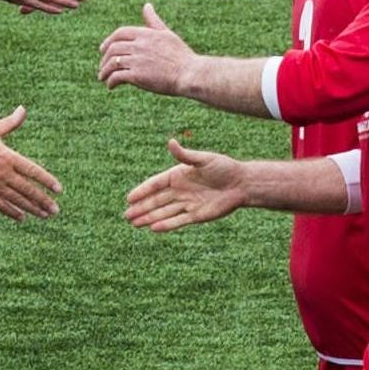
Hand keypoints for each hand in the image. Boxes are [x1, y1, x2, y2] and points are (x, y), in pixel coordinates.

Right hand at [0, 106, 62, 220]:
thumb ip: (10, 123)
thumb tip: (23, 109)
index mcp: (8, 156)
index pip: (33, 171)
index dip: (47, 181)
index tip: (59, 190)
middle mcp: (2, 172)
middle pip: (28, 190)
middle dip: (43, 201)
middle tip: (55, 210)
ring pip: (17, 200)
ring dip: (32, 209)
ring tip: (44, 216)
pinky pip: (0, 206)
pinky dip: (12, 212)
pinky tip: (22, 218)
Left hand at [99, 3, 195, 95]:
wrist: (190, 74)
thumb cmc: (181, 56)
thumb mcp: (167, 34)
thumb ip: (153, 21)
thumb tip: (146, 6)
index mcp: (146, 34)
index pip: (120, 33)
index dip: (109, 41)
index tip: (103, 49)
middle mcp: (139, 45)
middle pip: (112, 48)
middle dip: (104, 57)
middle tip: (102, 66)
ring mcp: (137, 60)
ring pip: (112, 63)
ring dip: (104, 71)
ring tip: (102, 78)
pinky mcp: (137, 76)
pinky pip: (116, 77)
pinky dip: (110, 81)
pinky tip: (111, 86)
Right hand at [123, 139, 247, 232]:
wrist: (242, 184)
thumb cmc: (224, 167)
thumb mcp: (204, 159)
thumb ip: (185, 155)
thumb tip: (170, 142)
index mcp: (179, 175)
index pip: (156, 184)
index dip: (142, 191)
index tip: (129, 198)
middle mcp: (180, 190)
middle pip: (157, 200)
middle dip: (141, 207)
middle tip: (126, 215)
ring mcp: (187, 203)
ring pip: (164, 212)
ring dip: (149, 217)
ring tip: (134, 223)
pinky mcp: (196, 215)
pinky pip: (178, 220)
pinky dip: (166, 224)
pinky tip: (153, 227)